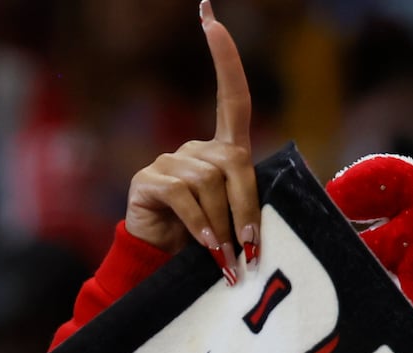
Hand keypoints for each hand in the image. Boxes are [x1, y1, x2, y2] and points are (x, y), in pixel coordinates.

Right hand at [123, 0, 260, 267]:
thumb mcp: (236, 224)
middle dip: (246, 207)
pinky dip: (201, 224)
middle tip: (250, 249)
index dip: (225, 60)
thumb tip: (263, 222)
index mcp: (221, 153)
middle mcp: (195, 150)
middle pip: (233, 162)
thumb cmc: (208, 248)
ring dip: (222, 224)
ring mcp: (169, 161)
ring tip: (223, 255)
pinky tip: (205, 245)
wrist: (162, 267)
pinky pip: (184, 195)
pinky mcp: (149, 179)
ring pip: (210, 183)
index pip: (230, 98)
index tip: (211, 20)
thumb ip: (249, 206)